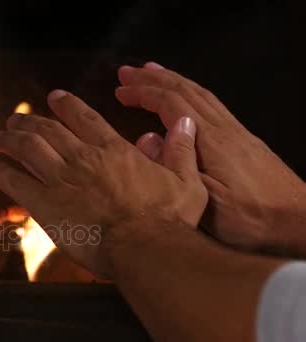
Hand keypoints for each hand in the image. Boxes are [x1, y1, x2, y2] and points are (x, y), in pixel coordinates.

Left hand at [0, 90, 206, 276]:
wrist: (144, 247)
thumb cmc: (168, 219)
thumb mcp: (186, 181)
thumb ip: (181, 150)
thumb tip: (184, 122)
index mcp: (113, 150)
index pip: (84, 118)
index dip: (67, 105)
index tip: (55, 97)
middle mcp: (83, 158)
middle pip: (48, 130)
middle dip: (29, 120)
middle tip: (15, 118)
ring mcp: (61, 179)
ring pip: (28, 149)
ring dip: (10, 139)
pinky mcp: (45, 204)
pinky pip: (15, 182)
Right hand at [116, 62, 305, 255]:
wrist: (298, 220)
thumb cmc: (249, 218)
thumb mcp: (205, 201)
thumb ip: (175, 166)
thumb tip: (147, 138)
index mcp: (210, 141)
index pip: (171, 104)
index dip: (144, 93)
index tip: (120, 90)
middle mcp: (223, 128)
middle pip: (185, 90)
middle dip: (153, 78)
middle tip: (127, 72)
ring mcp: (236, 131)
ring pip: (200, 93)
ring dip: (172, 79)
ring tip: (151, 71)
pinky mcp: (244, 139)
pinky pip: (211, 103)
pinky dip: (190, 92)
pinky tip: (184, 97)